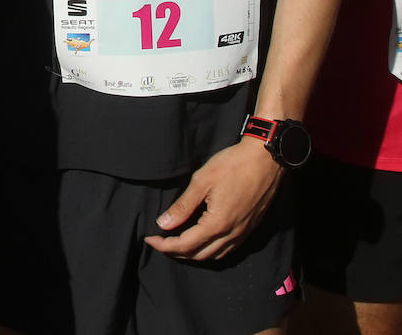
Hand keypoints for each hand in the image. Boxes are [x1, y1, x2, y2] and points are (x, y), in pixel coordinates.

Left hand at [144, 137, 283, 260]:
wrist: (266, 160)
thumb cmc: (233, 165)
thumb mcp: (202, 181)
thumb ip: (182, 206)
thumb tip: (163, 224)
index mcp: (217, 224)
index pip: (185, 245)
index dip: (165, 245)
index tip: (149, 238)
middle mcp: (232, 234)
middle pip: (199, 255)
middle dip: (176, 252)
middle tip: (159, 242)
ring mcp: (243, 233)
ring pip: (215, 255)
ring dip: (194, 254)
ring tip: (176, 244)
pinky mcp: (250, 228)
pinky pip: (228, 249)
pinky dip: (211, 250)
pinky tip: (202, 240)